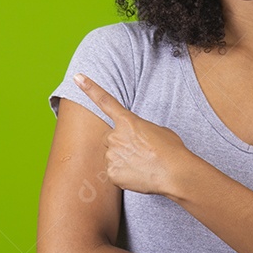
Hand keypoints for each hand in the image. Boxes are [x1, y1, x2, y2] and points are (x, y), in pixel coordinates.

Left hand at [74, 73, 191, 196]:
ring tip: (143, 164)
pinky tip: (139, 174)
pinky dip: (124, 173)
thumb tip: (134, 139)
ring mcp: (112, 155)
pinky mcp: (112, 173)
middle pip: (110, 138)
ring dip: (123, 159)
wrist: (174, 173)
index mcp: (127, 121)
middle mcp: (115, 136)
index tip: (78, 77)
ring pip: (112, 156)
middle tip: (140, 151)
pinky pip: (114, 171)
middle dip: (121, 143)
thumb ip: (139, 130)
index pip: (105, 101)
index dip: (89, 88)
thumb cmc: (171, 150)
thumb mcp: (158, 130)